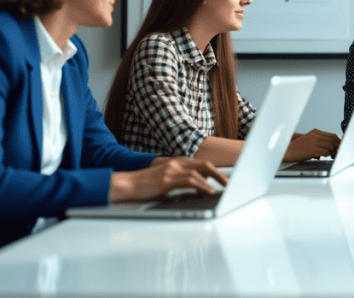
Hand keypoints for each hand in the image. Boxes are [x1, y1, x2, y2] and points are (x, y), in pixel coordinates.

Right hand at [109, 157, 226, 201]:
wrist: (125, 184)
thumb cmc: (143, 185)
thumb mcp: (164, 181)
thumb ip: (178, 182)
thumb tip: (195, 190)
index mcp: (174, 163)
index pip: (198, 164)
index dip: (212, 170)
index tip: (222, 177)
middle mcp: (174, 163)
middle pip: (203, 164)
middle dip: (218, 173)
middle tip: (228, 182)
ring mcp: (171, 170)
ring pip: (199, 171)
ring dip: (214, 179)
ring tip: (223, 187)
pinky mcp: (167, 179)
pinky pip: (189, 180)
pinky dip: (201, 185)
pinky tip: (208, 191)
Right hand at [284, 128, 340, 161]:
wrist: (287, 151)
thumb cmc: (298, 148)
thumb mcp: (309, 141)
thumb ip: (320, 141)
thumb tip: (332, 146)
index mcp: (315, 132)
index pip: (332, 135)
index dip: (338, 141)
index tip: (341, 146)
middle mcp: (315, 135)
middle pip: (333, 139)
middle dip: (338, 146)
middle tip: (338, 152)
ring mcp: (314, 142)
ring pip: (331, 145)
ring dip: (333, 151)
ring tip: (331, 155)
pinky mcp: (313, 149)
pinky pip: (325, 151)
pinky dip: (328, 154)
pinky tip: (326, 156)